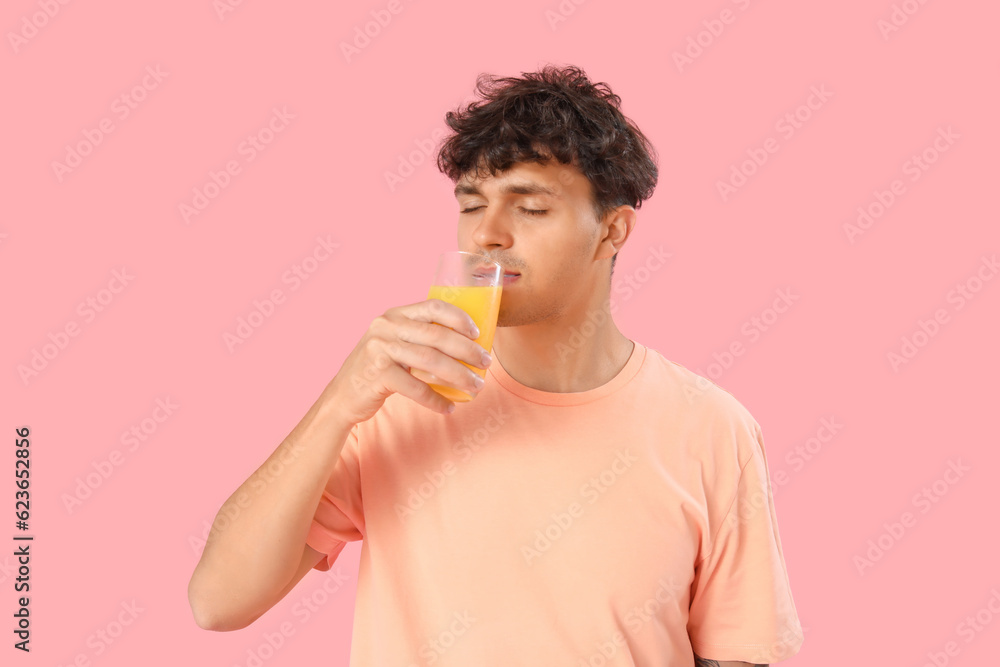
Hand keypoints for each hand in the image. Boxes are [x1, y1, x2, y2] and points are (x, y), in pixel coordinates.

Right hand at [327, 298, 492, 423]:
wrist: (342, 396)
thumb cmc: (378, 370)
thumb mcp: (394, 344)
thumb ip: (419, 338)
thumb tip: (467, 344)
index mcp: (395, 315)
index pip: (433, 306)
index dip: (459, 318)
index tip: (478, 333)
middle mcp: (386, 327)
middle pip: (437, 336)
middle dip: (467, 351)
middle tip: (486, 364)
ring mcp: (380, 349)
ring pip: (431, 361)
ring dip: (459, 376)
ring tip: (476, 386)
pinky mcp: (377, 374)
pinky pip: (416, 388)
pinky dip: (436, 400)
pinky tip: (449, 407)